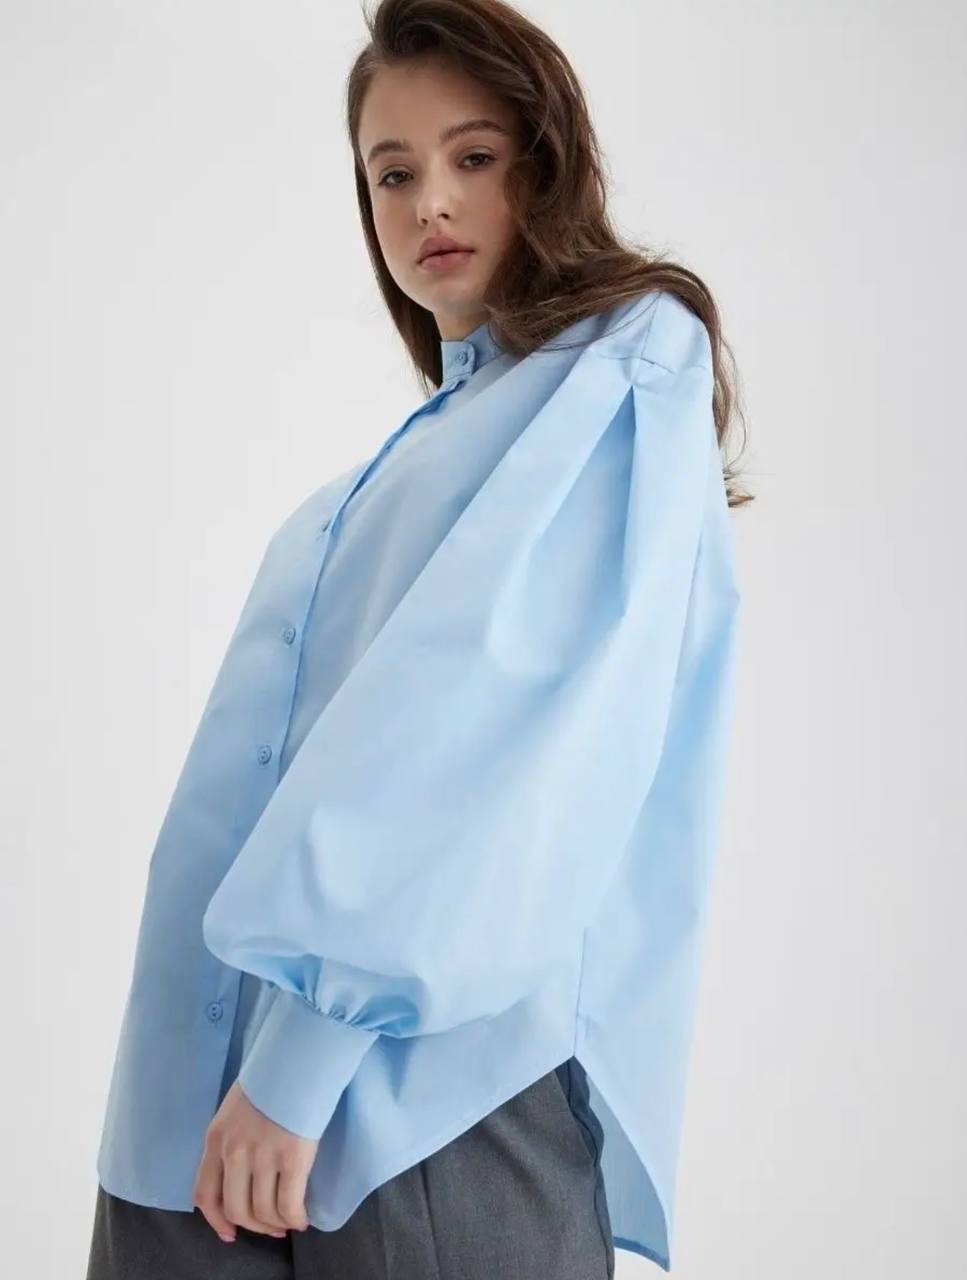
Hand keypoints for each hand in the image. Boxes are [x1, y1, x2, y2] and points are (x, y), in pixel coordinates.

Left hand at [192, 1080, 318, 1241]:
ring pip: (263, 1211)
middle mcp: (234, 1151)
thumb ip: (232, 1140)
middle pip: (236, 1209)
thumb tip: (243, 1174)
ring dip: (277, 1223)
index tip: (229, 1232)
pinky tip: (302, 1217)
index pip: (204, 1193)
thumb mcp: (236, 1109)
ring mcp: (262, 1156)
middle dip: (254, 1226)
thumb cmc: (272, 1077)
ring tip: (289, 1221)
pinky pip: (289, 1204)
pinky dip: (295, 1217)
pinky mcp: (292, 1158)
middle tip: (270, 1227)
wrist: (298, 1057)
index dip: (216, 1220)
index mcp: (216, 1138)